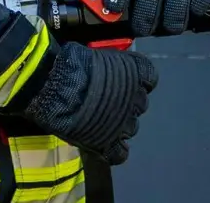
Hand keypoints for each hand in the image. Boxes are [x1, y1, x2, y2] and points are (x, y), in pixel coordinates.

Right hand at [20, 41, 157, 164]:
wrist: (59, 89)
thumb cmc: (74, 64)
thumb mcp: (95, 56)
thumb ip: (106, 67)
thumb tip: (97, 70)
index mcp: (137, 72)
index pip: (149, 78)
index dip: (136, 81)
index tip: (121, 82)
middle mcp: (137, 98)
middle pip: (140, 104)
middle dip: (126, 104)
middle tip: (107, 103)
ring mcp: (126, 123)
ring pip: (132, 127)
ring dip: (120, 125)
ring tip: (100, 122)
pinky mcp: (112, 143)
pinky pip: (120, 153)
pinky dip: (115, 150)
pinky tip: (104, 146)